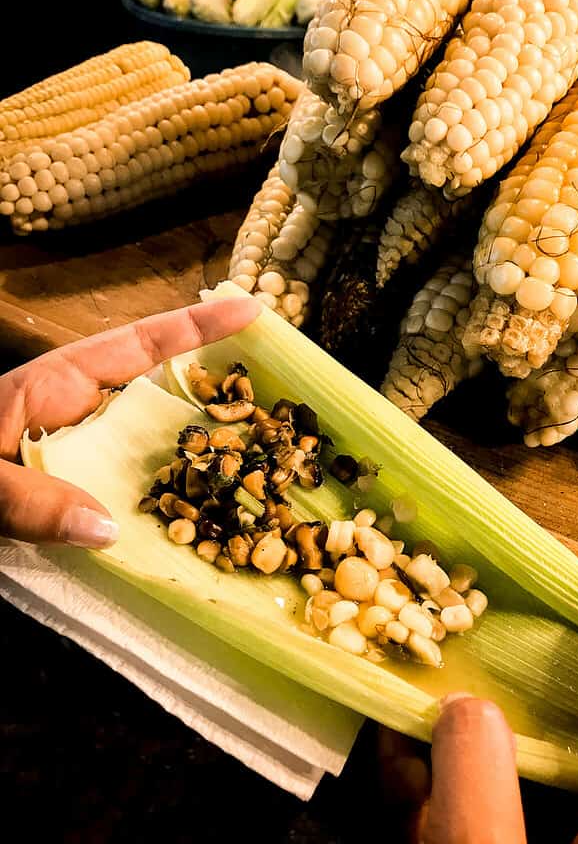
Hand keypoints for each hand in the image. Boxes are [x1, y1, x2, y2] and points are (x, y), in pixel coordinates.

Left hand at [0, 298, 259, 547]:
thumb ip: (32, 501)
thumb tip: (107, 530)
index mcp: (60, 385)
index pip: (139, 345)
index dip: (197, 328)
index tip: (250, 313)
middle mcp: (85, 413)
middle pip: (164, 393)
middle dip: (217, 393)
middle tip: (279, 398)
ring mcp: (88, 452)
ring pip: (159, 444)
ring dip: (201, 455)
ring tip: (260, 463)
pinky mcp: (84, 491)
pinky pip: (138, 492)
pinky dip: (171, 501)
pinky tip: (203, 521)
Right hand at [410, 588, 577, 843]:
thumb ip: (479, 786)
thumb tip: (464, 706)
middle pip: (552, 756)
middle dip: (515, 691)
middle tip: (501, 623)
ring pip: (485, 785)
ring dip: (447, 729)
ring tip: (426, 662)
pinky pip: (436, 819)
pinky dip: (414, 777)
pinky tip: (388, 731)